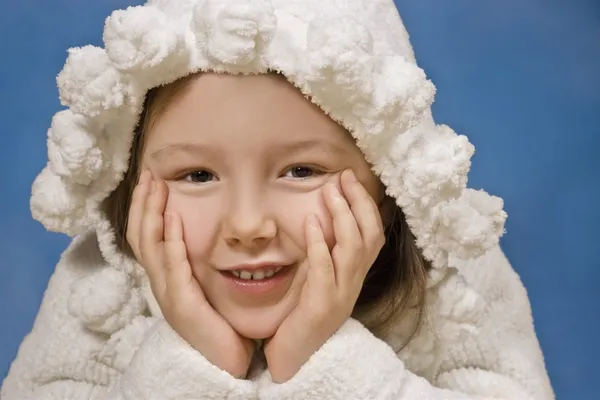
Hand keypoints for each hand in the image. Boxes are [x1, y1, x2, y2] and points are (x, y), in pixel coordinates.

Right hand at [126, 169, 254, 378]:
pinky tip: (174, 219)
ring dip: (152, 213)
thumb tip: (196, 233)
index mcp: (165, 278)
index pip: (146, 236)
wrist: (225, 359)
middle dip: (143, 203)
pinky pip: (173, 268)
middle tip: (148, 174)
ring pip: (150, 247)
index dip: (144, 208)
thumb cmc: (219, 322)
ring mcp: (168, 294)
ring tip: (155, 186)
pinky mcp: (183, 305)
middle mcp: (160, 284)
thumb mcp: (203, 286)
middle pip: (140, 236)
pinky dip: (171, 241)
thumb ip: (197, 262)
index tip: (151, 181)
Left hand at [263, 169, 384, 381]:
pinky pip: (324, 269)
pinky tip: (310, 222)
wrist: (294, 357)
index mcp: (355, 276)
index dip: (365, 205)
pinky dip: (319, 243)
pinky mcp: (322, 305)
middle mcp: (354, 283)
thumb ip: (326, 254)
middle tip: (343, 178)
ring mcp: (341, 295)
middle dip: (358, 203)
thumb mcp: (320, 280)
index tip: (350, 180)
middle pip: (369, 236)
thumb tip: (321, 218)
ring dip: (342, 216)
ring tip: (330, 192)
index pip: (373, 234)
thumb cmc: (303, 315)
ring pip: (353, 249)